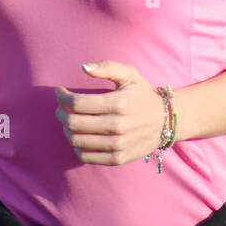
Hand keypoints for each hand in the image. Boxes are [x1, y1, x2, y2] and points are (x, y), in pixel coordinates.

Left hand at [54, 61, 168, 164]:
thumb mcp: (129, 75)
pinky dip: (76, 146)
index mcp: (118, 103)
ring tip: (69, 121)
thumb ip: (107, 67)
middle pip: (73, 123)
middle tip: (61, 107)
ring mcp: (118, 144)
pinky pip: (86, 156)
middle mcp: (117, 126)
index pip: (77, 103)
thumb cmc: (142, 95)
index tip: (59, 92)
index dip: (62, 97)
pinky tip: (79, 136)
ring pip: (76, 140)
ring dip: (66, 129)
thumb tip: (84, 67)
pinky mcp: (118, 158)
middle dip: (60, 113)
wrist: (166, 121)